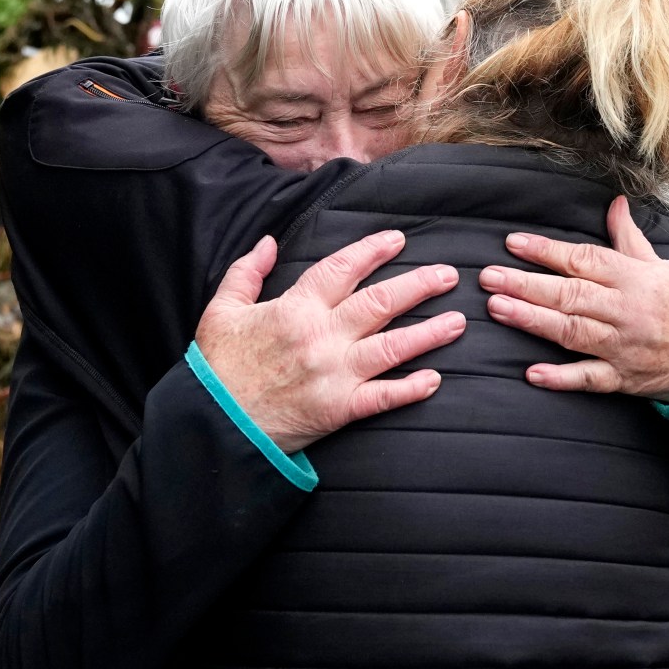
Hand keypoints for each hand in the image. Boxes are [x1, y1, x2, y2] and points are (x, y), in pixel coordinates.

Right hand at [195, 231, 464, 452]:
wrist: (210, 428)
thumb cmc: (216, 370)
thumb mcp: (220, 311)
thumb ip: (246, 273)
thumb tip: (269, 242)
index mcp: (294, 309)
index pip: (342, 269)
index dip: (372, 251)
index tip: (398, 240)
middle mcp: (320, 337)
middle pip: (379, 303)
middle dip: (418, 285)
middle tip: (448, 275)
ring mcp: (333, 374)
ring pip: (392, 347)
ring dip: (429, 333)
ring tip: (458, 322)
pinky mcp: (338, 410)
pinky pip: (382, 398)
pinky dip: (410, 390)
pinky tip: (434, 380)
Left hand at [482, 196, 668, 402]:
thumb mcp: (661, 265)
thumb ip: (629, 240)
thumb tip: (615, 204)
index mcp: (634, 278)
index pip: (583, 260)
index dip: (546, 251)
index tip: (513, 244)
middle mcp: (626, 310)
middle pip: (570, 294)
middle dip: (526, 284)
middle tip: (488, 277)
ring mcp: (624, 346)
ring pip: (572, 332)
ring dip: (533, 321)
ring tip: (498, 309)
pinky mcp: (625, 378)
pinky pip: (590, 379)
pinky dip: (561, 377)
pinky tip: (533, 373)